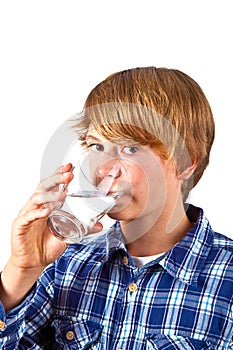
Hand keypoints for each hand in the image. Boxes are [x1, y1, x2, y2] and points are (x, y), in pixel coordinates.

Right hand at [0, 164, 102, 309]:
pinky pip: (27, 217)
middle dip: (56, 179)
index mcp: (46, 206)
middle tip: (69, 174)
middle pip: (44, 187)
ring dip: (49, 195)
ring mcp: (27, 215)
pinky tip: (45, 212)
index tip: (70, 167)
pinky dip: (36, 213)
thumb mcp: (67, 235)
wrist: (32, 263)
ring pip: (35, 199)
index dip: (60, 175)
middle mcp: (36, 207)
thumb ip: (82, 229)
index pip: (52, 186)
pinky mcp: (20, 226)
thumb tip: (99, 226)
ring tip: (62, 194)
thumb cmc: (47, 246)